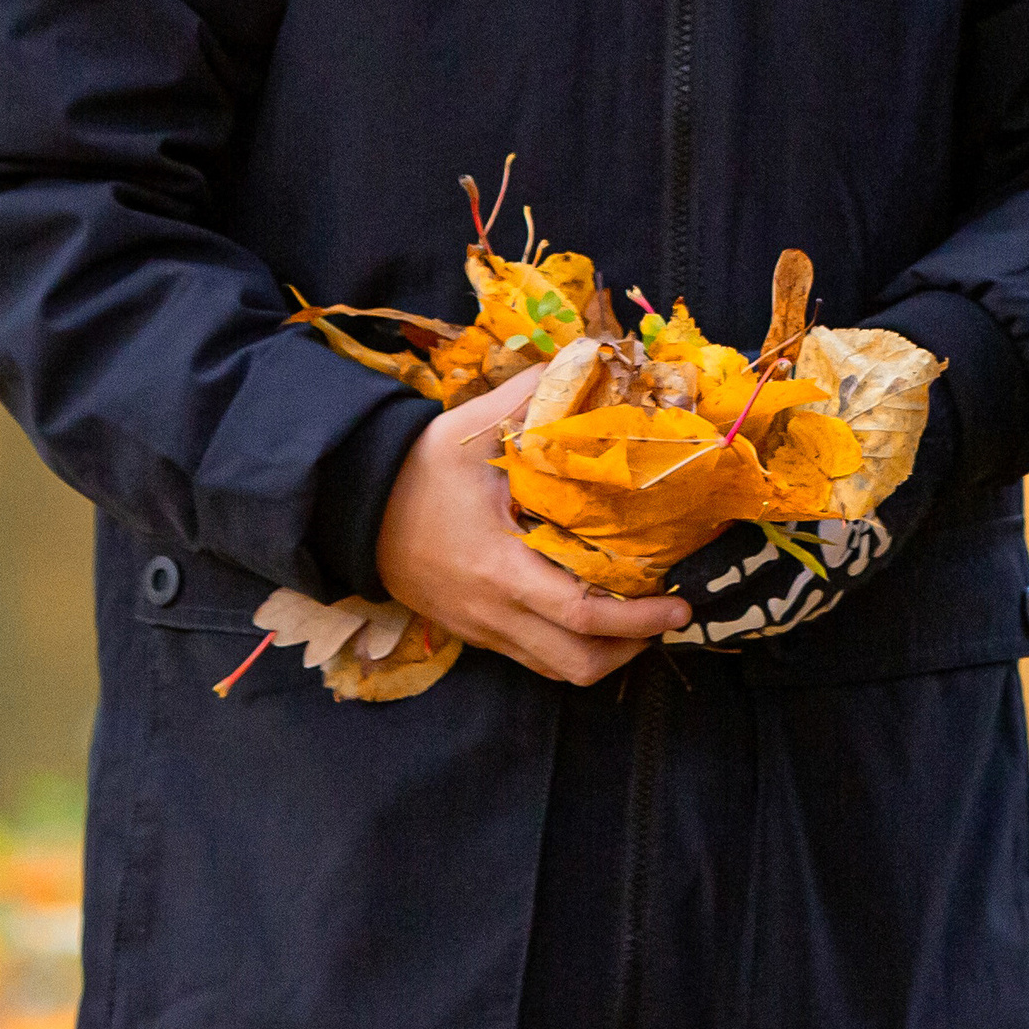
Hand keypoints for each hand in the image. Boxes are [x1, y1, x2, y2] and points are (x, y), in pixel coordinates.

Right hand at [375, 369, 690, 684]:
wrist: (349, 507)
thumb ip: (534, 395)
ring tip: (641, 622)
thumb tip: (588, 358)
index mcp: (500, 568)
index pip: (580, 613)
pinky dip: (571, 647)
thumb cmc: (415, 470)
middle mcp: (494, 612)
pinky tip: (593, 616)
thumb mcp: (473, 428)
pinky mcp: (472, 631)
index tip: (680, 605)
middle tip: (670, 617)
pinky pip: (532, 658)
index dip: (638, 618)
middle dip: (632, 648)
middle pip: (576, 663)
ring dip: (605, 654)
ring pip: (556, 669)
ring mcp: (482, 629)